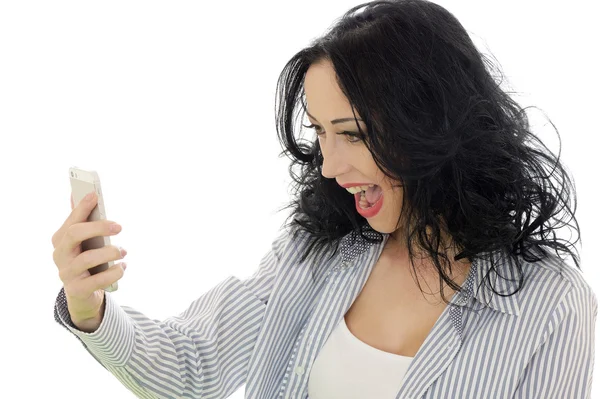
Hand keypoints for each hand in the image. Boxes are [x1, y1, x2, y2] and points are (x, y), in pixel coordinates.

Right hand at [52, 192, 126, 327]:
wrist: (83, 294)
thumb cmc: (86, 260)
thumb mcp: (84, 241)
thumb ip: (81, 220)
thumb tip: (79, 193)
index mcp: (61, 239)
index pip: (71, 220)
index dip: (82, 207)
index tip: (95, 195)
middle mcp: (60, 255)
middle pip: (74, 234)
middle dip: (98, 227)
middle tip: (119, 226)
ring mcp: (66, 274)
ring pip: (87, 259)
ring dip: (110, 252)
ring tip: (123, 251)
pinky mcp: (78, 290)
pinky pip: (98, 280)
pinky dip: (114, 272)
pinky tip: (122, 267)